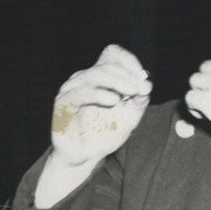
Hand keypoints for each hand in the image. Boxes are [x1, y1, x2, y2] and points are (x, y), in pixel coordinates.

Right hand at [50, 44, 151, 167]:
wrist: (86, 155)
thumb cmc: (106, 133)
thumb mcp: (129, 117)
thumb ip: (138, 102)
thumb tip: (147, 86)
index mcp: (100, 77)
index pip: (112, 54)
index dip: (128, 61)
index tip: (142, 77)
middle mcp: (84, 78)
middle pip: (107, 65)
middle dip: (128, 76)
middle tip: (143, 89)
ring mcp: (72, 89)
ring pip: (95, 75)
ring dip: (117, 82)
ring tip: (132, 92)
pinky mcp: (63, 103)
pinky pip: (80, 93)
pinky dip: (99, 95)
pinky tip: (113, 100)